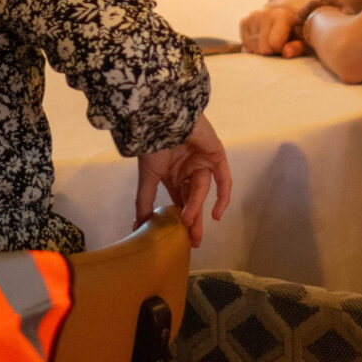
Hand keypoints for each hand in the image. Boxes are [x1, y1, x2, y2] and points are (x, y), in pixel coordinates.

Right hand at [135, 113, 232, 246]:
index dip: (180, 219)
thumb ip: (145, 202)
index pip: (179, 201)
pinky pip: (223, 179)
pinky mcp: (215, 156)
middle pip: (193, 199)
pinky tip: (216, 215)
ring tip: (188, 221)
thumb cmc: (152, 146)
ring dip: (195, 205)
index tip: (178, 241)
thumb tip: (138, 226)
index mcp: (172, 174)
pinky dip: (222, 197)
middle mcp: (187, 169)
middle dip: (194, 221)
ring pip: (201, 189)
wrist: (162, 119)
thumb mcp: (147, 177)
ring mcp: (202, 162)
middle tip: (194, 243)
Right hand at [239, 1, 301, 56]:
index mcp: (283, 15)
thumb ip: (297, 47)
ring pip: (253, 47)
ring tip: (271, 41)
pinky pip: (245, 44)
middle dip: (271, 51)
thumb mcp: (304, 41)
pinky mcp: (245, 21)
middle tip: (279, 45)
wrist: (290, 18)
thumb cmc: (299, 32)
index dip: (281, 50)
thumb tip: (286, 52)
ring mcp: (253, 16)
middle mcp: (266, 13)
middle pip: (263, 48)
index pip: (275, 42)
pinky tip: (263, 41)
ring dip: (262, 48)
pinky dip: (253, 46)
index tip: (286, 46)